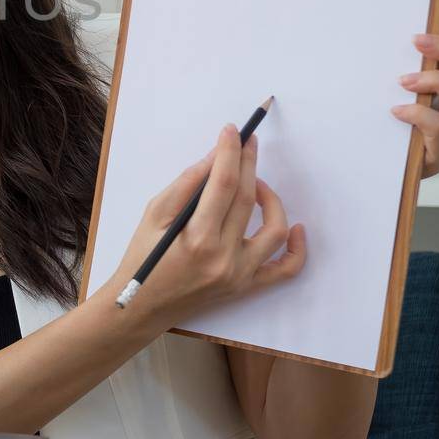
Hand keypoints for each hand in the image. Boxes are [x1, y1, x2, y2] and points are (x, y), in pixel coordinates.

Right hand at [98, 125, 305, 325]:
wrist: (141, 307)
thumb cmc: (142, 259)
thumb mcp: (153, 215)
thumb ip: (186, 184)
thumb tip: (215, 158)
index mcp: (196, 238)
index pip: (223, 183)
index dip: (229, 152)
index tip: (232, 131)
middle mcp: (223, 258)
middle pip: (248, 199)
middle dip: (249, 163)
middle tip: (247, 142)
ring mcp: (239, 275)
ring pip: (274, 230)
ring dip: (271, 199)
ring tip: (256, 184)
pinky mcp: (245, 286)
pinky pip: (285, 270)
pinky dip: (297, 248)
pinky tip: (296, 227)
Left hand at [392, 32, 438, 177]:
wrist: (370, 173)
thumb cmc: (379, 129)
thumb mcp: (383, 94)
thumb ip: (391, 68)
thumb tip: (388, 29)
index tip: (425, 25)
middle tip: (417, 43)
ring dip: (437, 81)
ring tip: (403, 82)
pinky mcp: (435, 155)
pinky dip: (421, 115)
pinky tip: (397, 111)